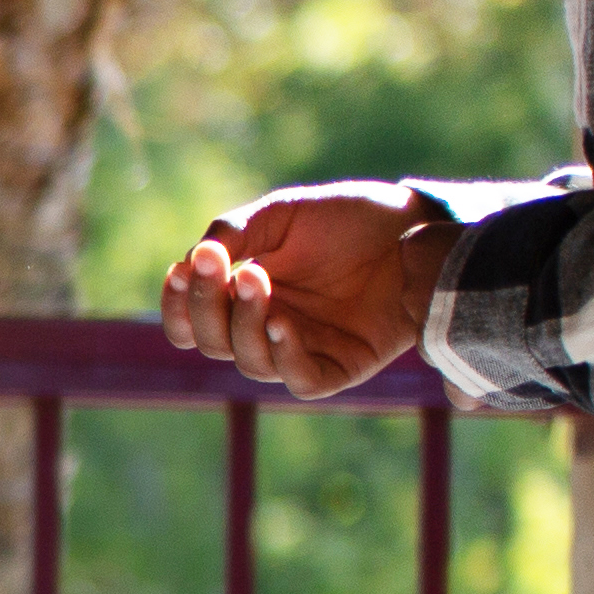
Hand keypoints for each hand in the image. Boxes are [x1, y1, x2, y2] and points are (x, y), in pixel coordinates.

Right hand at [160, 182, 456, 400]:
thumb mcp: (281, 213)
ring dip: (242, 322)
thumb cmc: (348, 218)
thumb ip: (234, 232)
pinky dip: (283, 355)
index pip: (191, 322)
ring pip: (249, 361)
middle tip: (224, 265)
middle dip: (207, 305)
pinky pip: (299, 380)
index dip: (177, 304)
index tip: (182, 268)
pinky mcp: (341, 367)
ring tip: (257, 279)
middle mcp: (266, 330)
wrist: (416, 226)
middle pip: (212, 343)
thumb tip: (191, 259)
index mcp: (244, 298)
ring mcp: (303, 350)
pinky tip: (280, 322)